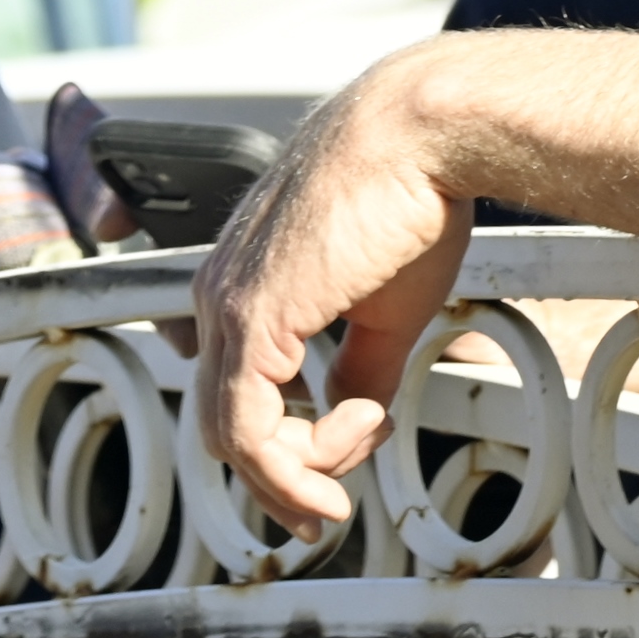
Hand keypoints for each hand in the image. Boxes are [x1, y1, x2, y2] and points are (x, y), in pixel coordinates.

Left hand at [188, 49, 476, 534]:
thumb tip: (352, 419)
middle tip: (328, 504)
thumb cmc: (410, 194)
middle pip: (224, 422)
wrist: (419, 134)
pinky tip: (350, 450)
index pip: (237, 388)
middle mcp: (218, 296)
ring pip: (231, 434)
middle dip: (282, 472)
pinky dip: (293, 463)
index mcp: (243, 283)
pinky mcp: (254, 319)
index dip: (282, 441)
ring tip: (351, 468)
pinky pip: (253, 428)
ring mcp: (229, 308)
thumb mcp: (386, 305)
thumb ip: (359, 368)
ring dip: (292, 474)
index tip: (338, 459)